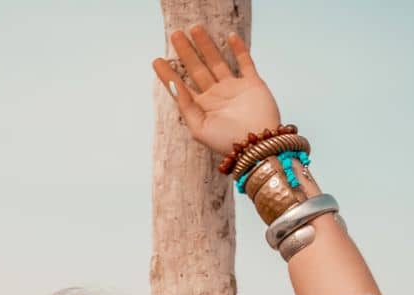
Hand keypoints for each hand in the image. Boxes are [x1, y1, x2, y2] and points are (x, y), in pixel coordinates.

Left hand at [151, 25, 281, 158]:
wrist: (257, 146)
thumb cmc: (226, 142)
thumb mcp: (199, 128)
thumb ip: (186, 107)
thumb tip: (174, 86)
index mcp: (201, 108)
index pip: (182, 87)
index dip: (169, 74)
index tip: (157, 60)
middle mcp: (216, 96)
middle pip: (197, 69)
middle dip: (186, 52)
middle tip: (175, 34)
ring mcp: (234, 88)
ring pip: (217, 61)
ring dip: (207, 45)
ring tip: (195, 28)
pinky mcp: (252, 84)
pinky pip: (245, 62)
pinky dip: (238, 49)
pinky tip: (229, 36)